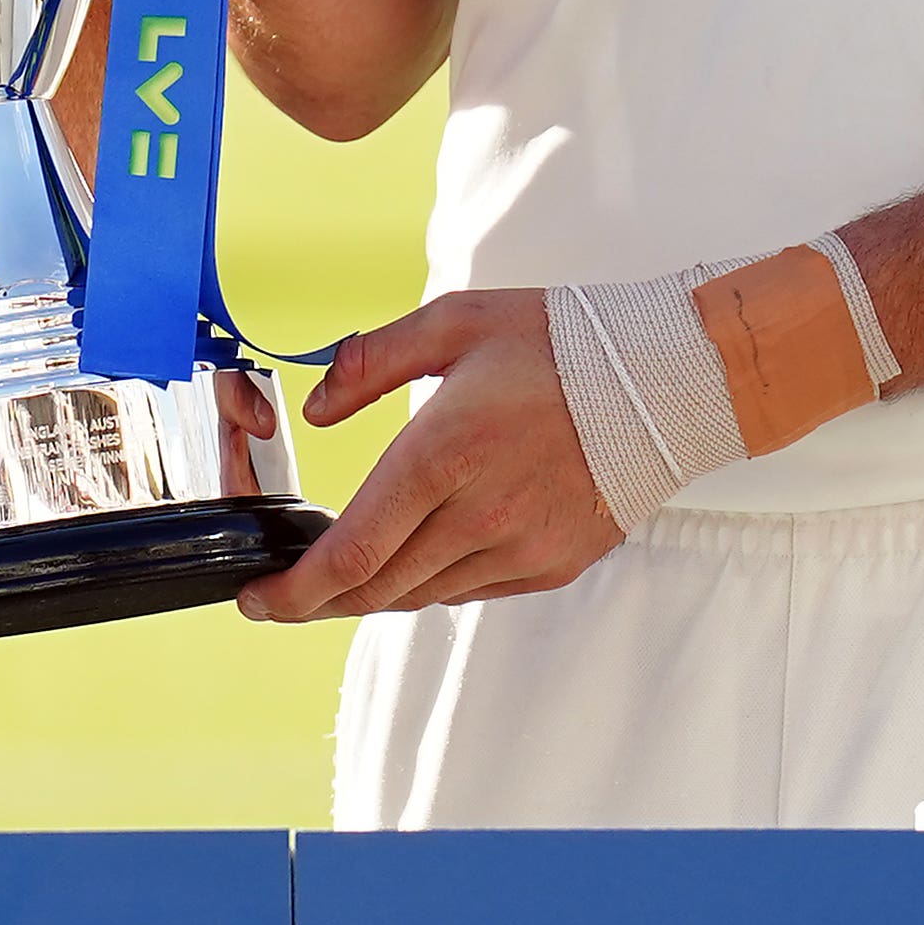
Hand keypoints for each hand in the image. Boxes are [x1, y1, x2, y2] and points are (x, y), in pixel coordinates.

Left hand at [233, 288, 624, 621]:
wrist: (667, 382)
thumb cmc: (560, 344)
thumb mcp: (454, 323)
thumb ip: (372, 361)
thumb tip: (316, 406)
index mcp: (444, 453)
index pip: (353, 552)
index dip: (294, 590)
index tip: (256, 597)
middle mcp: (480, 515)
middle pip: (376, 590)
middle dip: (315, 601)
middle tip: (278, 597)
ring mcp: (520, 547)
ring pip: (420, 597)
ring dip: (372, 593)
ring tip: (338, 576)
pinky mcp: (551, 565)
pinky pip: (469, 592)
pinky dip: (430, 583)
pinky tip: (415, 559)